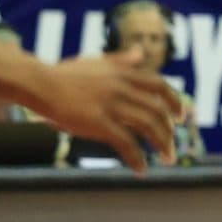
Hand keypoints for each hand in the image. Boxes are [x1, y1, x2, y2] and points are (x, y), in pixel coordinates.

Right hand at [25, 57, 185, 173]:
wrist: (39, 84)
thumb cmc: (65, 75)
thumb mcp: (97, 62)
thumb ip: (122, 60)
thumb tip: (141, 51)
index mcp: (123, 72)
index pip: (159, 85)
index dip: (174, 101)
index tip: (181, 116)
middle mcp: (122, 86)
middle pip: (157, 109)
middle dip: (169, 129)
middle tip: (172, 145)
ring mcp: (111, 104)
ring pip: (148, 125)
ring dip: (162, 144)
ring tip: (167, 159)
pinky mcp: (99, 122)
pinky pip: (126, 143)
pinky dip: (137, 157)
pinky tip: (141, 169)